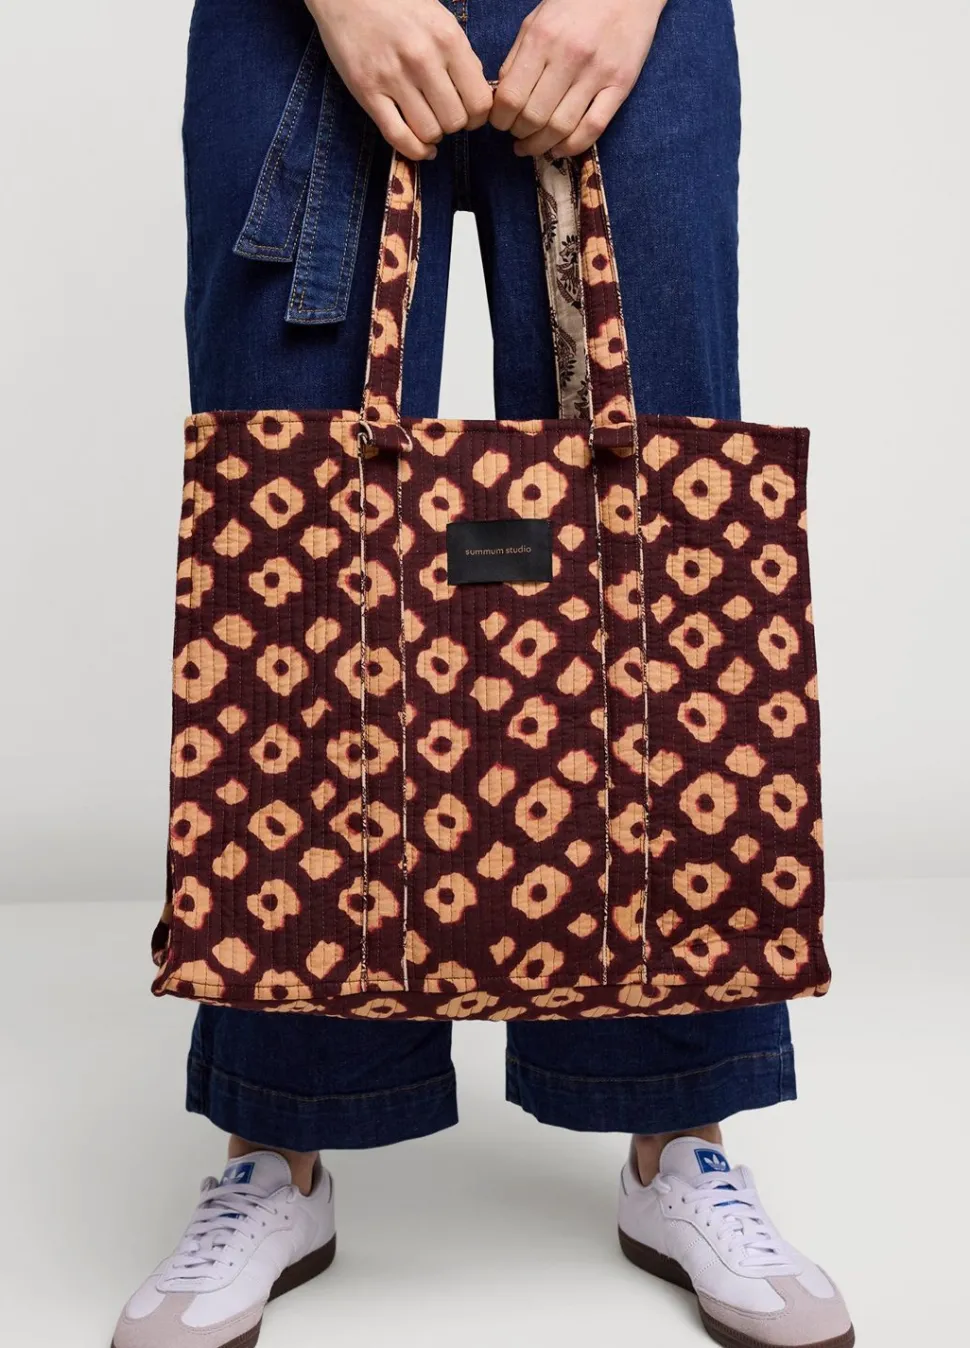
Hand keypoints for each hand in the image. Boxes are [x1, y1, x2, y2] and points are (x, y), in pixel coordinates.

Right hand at [307, 0, 492, 159]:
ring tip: (428, 123)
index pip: (479, 102)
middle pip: (454, 122)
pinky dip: (414, 150)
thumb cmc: (398, 5)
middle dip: (454, 126)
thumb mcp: (439, 20)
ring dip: (433, 136)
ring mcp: (392, 77)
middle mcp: (422, 59)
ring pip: (428, 132)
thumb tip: (476, 95)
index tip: (469, 115)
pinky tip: (422, 148)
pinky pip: (397, 137)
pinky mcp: (366, 91)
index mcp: (447, 39)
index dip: (477, 117)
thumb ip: (461, 56)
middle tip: (445, 116)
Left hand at [491, 0, 665, 156]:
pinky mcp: (620, 85)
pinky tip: (559, 150)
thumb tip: (501, 98)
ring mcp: (597, 74)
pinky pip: (593, 128)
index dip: (500, 119)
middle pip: (534, 118)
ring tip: (533, 146)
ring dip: (541, 146)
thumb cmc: (577, 4)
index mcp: (542, 39)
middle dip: (519, 135)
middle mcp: (569, 57)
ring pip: (561, 128)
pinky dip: (572, 147)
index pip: (511, 97)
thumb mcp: (537, 20)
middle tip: (517, 135)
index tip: (501, 123)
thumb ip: (517, 58)